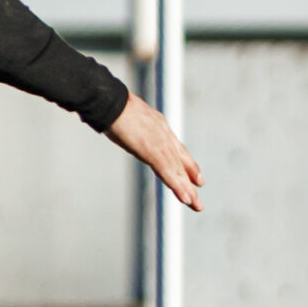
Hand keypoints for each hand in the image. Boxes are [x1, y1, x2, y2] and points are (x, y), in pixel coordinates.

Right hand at [108, 91, 203, 210]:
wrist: (109, 101)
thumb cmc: (111, 106)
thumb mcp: (125, 118)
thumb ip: (129, 125)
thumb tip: (116, 125)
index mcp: (158, 126)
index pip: (176, 149)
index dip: (187, 164)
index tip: (196, 177)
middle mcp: (164, 135)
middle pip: (180, 161)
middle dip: (189, 180)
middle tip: (198, 198)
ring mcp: (160, 143)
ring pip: (176, 170)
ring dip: (185, 189)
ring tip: (195, 204)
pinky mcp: (153, 151)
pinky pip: (168, 172)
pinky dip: (177, 186)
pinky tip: (186, 198)